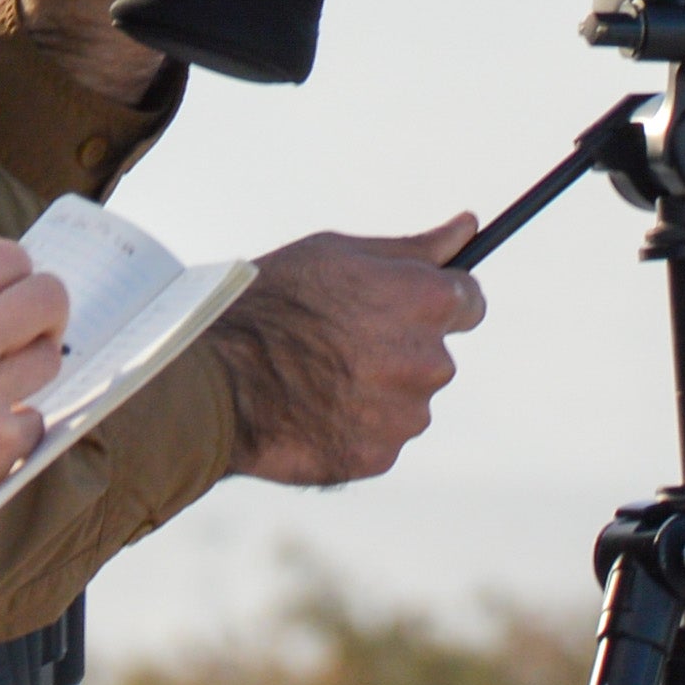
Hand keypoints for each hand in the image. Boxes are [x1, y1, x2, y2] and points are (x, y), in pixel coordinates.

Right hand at [0, 240, 71, 572]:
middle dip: (47, 313)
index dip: (18, 274)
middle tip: (31, 334)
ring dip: (32, 371)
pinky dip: (17, 428)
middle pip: (45, 296)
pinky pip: (37, 417)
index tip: (14, 294)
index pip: (3, 258)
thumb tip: (4, 297)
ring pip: (50, 357)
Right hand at [210, 216, 486, 487]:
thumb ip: (414, 248)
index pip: (468, 302)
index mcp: (427, 302)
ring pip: (407, 400)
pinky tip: (312, 409)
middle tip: (338, 341)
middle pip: (433, 355)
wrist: (216, 381)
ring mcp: (407, 415)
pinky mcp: (381, 457)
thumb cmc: (272, 303)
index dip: (432, 301)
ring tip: (316, 378)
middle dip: (399, 348)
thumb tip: (466, 228)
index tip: (399, 307)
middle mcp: (430, 361)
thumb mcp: (338, 254)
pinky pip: (381, 438)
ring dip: (377, 392)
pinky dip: (355, 427)